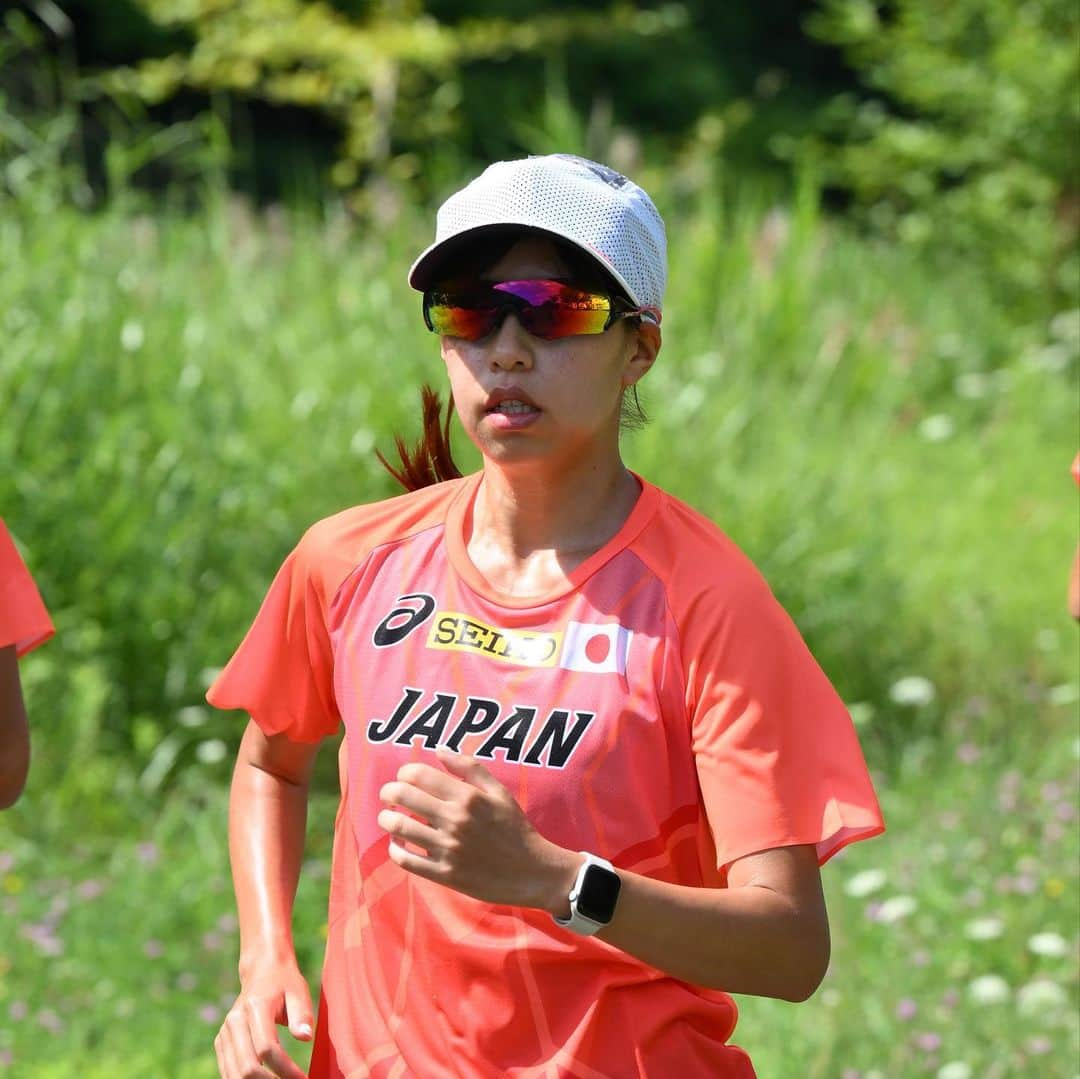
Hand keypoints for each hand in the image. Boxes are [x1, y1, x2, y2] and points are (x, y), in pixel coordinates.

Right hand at [214, 958, 313, 1078]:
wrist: (262, 970)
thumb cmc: (285, 982)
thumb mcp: (299, 991)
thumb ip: (302, 1014)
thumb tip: (306, 1037)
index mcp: (255, 1007)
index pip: (267, 1049)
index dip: (285, 1069)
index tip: (303, 1078)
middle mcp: (234, 1021)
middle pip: (247, 1067)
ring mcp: (224, 1033)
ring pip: (233, 1075)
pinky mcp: (221, 1042)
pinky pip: (228, 1072)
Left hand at [378, 749, 576, 912]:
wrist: (531, 872)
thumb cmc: (515, 828)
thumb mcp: (499, 792)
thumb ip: (469, 768)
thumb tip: (439, 750)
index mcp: (468, 797)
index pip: (419, 775)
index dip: (404, 772)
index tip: (404, 777)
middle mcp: (455, 820)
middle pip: (403, 797)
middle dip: (388, 792)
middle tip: (389, 796)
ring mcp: (448, 848)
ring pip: (399, 828)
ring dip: (387, 819)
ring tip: (388, 818)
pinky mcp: (445, 874)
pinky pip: (407, 860)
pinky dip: (395, 850)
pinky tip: (397, 845)